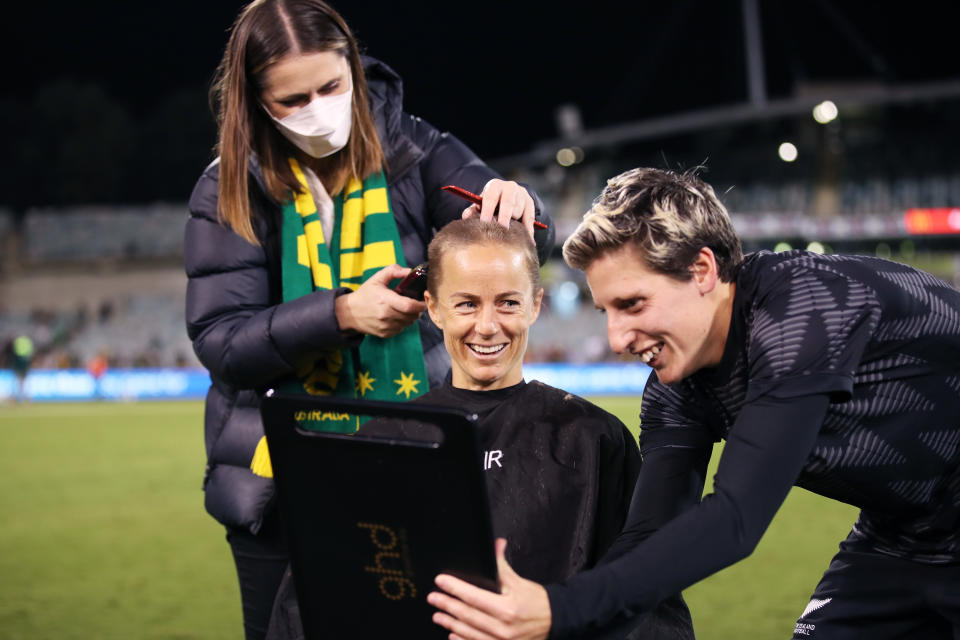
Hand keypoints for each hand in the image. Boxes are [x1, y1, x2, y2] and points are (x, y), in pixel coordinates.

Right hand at [334, 264, 425, 337]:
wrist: (349, 313)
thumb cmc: (365, 295)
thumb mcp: (377, 279)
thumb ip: (393, 271)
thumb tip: (409, 271)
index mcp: (385, 300)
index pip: (410, 306)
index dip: (420, 305)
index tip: (423, 301)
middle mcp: (386, 315)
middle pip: (412, 315)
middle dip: (417, 310)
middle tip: (414, 304)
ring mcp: (386, 326)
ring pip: (408, 323)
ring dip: (410, 316)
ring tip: (403, 309)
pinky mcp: (385, 334)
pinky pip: (401, 329)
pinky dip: (402, 323)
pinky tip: (396, 316)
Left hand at [428, 538, 551, 639]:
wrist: (555, 622)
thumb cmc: (536, 601)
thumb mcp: (519, 581)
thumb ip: (502, 565)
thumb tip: (496, 544)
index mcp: (507, 608)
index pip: (474, 596)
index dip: (455, 588)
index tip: (441, 581)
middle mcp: (503, 628)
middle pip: (468, 615)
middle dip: (447, 605)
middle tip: (432, 598)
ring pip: (469, 632)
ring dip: (450, 623)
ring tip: (437, 616)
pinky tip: (452, 635)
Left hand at [461, 179, 536, 239]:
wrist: (508, 193)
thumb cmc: (491, 202)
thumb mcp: (481, 203)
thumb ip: (473, 210)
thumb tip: (465, 217)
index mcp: (494, 186)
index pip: (491, 197)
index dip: (488, 210)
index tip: (485, 223)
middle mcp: (510, 187)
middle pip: (508, 203)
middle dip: (504, 217)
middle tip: (501, 230)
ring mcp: (521, 194)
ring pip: (518, 212)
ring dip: (513, 223)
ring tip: (507, 233)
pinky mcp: (530, 203)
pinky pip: (529, 219)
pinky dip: (528, 231)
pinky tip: (528, 242)